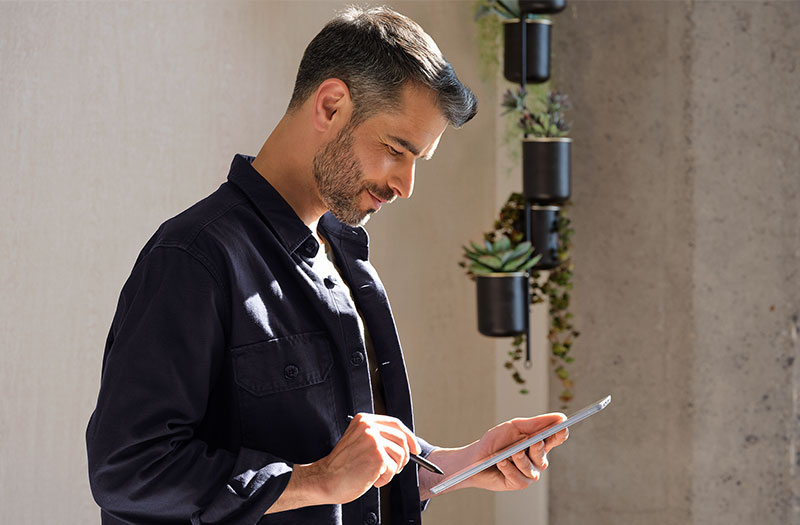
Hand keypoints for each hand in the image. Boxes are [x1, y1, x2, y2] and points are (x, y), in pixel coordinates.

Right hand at [300, 413, 420, 504]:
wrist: (325, 479)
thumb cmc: (342, 466)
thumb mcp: (359, 442)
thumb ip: (377, 437)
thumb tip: (405, 444)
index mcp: (364, 420)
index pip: (395, 423)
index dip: (409, 437)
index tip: (415, 449)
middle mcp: (368, 426)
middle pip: (402, 439)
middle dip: (404, 457)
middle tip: (395, 468)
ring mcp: (373, 439)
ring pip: (400, 455)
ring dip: (392, 470)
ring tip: (375, 475)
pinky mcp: (377, 455)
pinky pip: (393, 468)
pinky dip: (385, 479)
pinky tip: (371, 479)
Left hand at [469, 413, 567, 490]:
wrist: (474, 459)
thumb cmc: (495, 441)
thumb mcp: (514, 427)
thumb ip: (536, 424)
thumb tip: (560, 417)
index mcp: (537, 443)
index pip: (554, 439)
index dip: (560, 434)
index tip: (563, 427)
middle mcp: (536, 460)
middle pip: (543, 454)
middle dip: (538, 448)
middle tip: (534, 441)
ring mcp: (528, 473)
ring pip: (531, 467)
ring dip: (520, 458)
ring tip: (510, 453)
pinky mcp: (518, 484)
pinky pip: (519, 477)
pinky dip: (509, 468)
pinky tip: (501, 462)